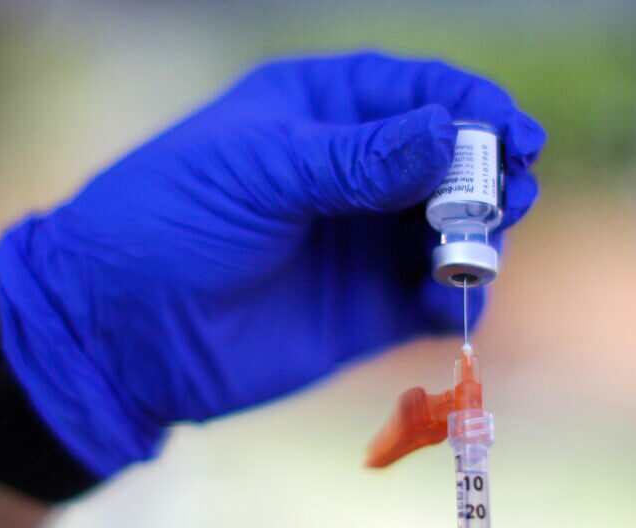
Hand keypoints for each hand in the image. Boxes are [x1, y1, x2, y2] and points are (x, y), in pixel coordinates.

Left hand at [0, 52, 544, 476]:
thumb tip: (453, 131)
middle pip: (451, 161)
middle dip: (488, 175)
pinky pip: (431, 301)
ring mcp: (359, 245)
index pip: (417, 91)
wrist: (118, 328)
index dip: (474, 106)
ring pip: (452, 231)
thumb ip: (357, 159)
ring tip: (475, 252)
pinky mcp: (363, 313)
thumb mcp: (259, 173)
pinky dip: (454, 299)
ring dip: (480, 238)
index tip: (517, 134)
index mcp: (319, 111)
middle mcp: (350, 173)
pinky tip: (445, 300)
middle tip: (509, 198)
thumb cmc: (169, 222)